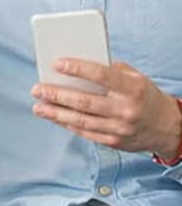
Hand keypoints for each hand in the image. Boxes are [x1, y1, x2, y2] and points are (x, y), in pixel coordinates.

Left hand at [31, 58, 181, 156]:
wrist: (167, 127)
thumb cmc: (145, 97)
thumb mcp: (136, 78)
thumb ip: (111, 71)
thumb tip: (78, 65)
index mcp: (133, 88)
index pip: (102, 76)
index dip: (78, 69)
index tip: (56, 64)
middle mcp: (126, 109)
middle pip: (85, 101)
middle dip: (57, 95)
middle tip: (37, 89)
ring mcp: (119, 128)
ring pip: (81, 120)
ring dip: (55, 113)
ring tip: (38, 106)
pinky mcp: (113, 142)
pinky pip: (84, 132)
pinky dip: (66, 124)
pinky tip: (53, 117)